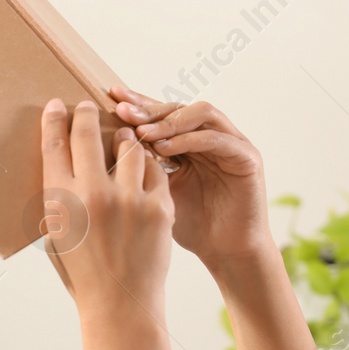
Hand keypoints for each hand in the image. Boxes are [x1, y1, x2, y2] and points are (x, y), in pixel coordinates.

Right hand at [39, 96, 173, 313]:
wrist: (120, 305)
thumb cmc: (84, 274)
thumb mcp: (58, 236)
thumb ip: (60, 200)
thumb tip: (64, 165)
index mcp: (61, 202)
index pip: (54, 145)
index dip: (55, 120)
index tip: (57, 106)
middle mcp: (92, 194)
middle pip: (87, 134)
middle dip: (86, 114)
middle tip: (87, 106)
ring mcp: (128, 199)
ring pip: (128, 146)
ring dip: (124, 138)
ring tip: (123, 139)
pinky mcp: (158, 206)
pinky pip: (155, 170)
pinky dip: (149, 166)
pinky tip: (145, 167)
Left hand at [110, 85, 271, 264]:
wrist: (226, 252)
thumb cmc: (191, 225)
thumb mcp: (156, 193)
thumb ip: (140, 169)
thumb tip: (100, 153)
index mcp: (187, 142)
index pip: (161, 114)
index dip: (138, 104)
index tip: (110, 97)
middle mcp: (210, 135)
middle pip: (179, 107)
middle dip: (149, 109)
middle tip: (123, 112)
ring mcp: (231, 143)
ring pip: (201, 113)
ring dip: (169, 121)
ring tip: (142, 133)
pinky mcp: (247, 157)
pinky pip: (217, 138)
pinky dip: (190, 140)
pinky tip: (165, 149)